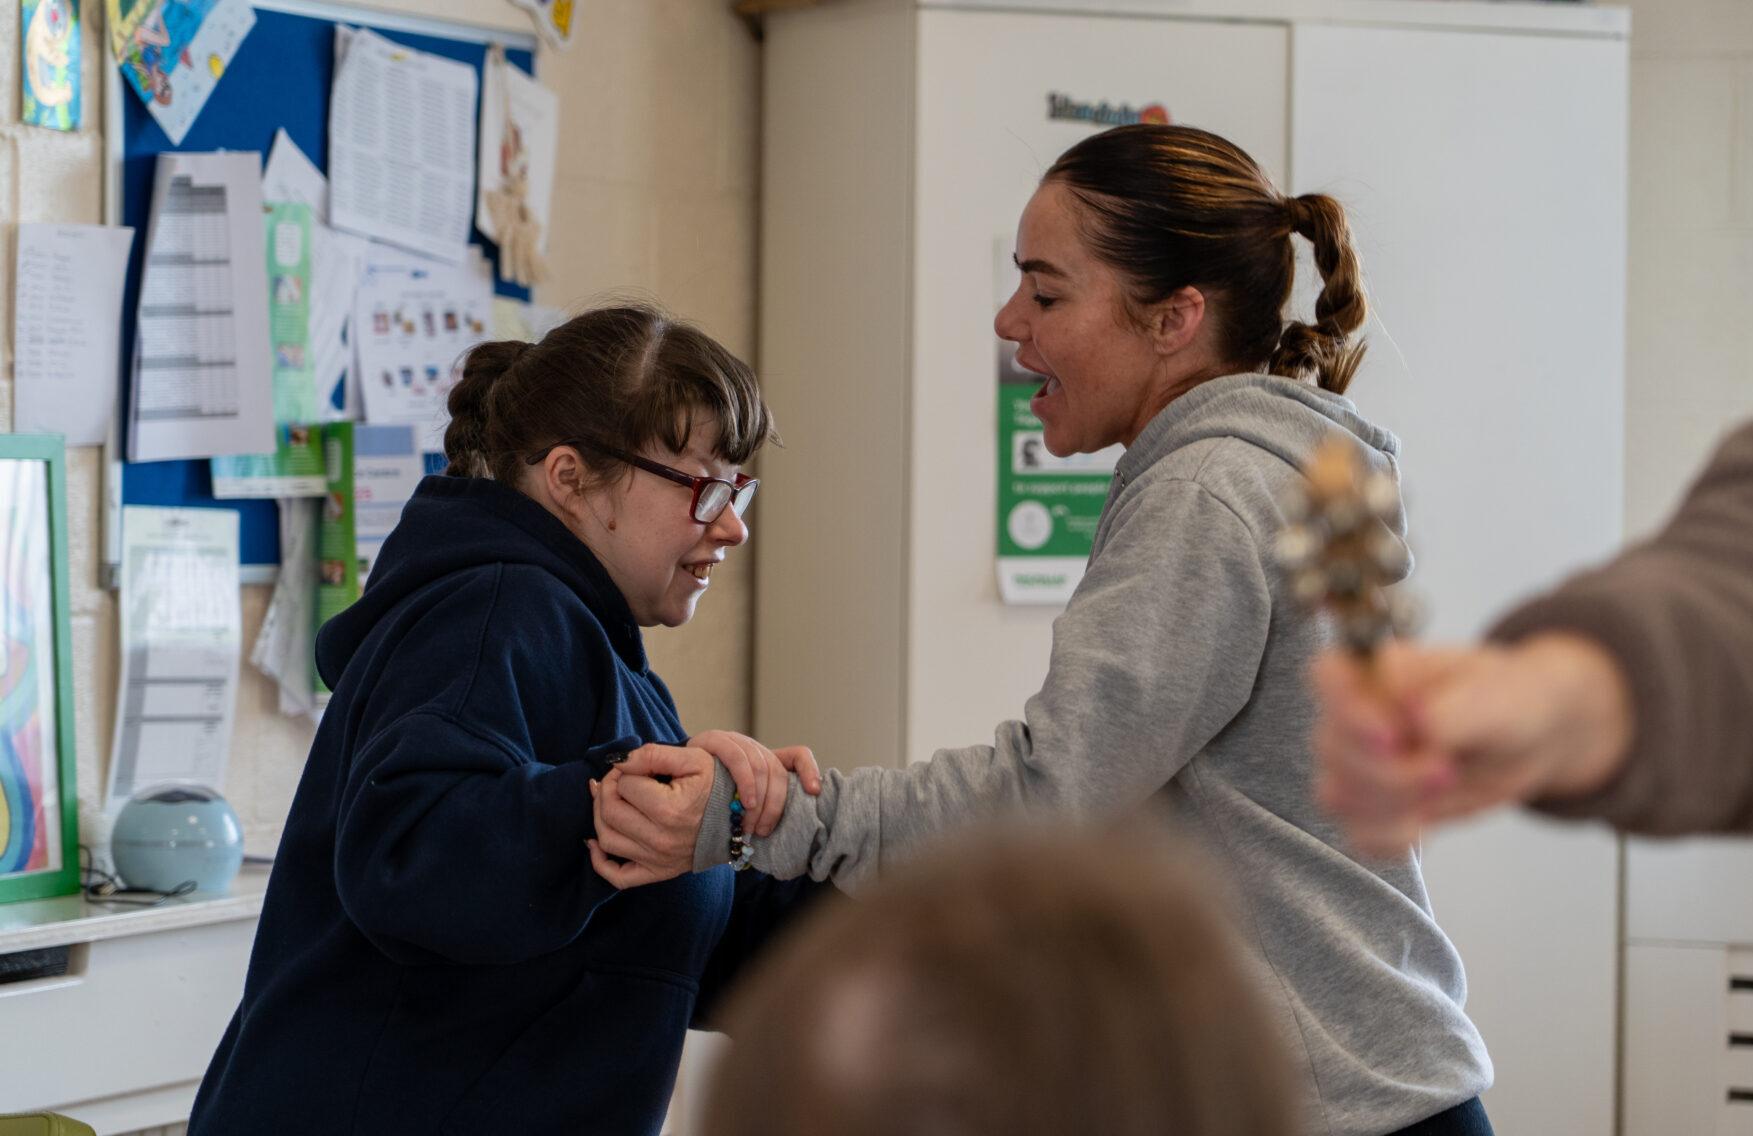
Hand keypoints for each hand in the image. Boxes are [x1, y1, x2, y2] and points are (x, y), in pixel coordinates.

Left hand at [587, 743, 714, 887]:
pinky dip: (600, 861)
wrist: (740, 818)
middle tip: (621, 778)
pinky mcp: (658, 872)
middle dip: (608, 788)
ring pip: (606, 838)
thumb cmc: (718, 786)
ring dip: (600, 814)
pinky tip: (596, 842)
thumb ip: (654, 754)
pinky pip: (618, 877)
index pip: (624, 784)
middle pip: (609, 811)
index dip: (626, 769)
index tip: (637, 765)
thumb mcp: (694, 759)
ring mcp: (658, 860)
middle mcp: (661, 839)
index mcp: (670, 810)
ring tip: (612, 799)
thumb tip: (619, 762)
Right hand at [687, 729, 822, 836]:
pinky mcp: (714, 740)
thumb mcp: (735, 805)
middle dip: (775, 804)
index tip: (814, 792)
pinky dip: (745, 781)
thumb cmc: (705, 799)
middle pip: (777, 769)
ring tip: (750, 825)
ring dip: (759, 800)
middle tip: (764, 831)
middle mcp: (752, 748)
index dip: (809, 770)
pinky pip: (736, 756)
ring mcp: (734, 742)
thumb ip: (757, 810)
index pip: (796, 755)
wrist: (668, 781)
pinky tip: (745, 802)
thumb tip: (782, 831)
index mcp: (764, 759)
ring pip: (760, 765)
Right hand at [1309, 634, 1632, 856]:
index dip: (1345, 710)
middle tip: (1446, 769)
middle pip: (1331, 748)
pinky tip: (1425, 823)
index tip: (1392, 737)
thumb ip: (1454, 708)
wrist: (1531, 736)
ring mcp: (1361, 764)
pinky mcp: (1377, 808)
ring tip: (1442, 791)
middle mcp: (1357, 715)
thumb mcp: (1499, 697)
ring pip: (1336, 796)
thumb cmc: (1510, 699)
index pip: (1326, 676)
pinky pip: (1359, 836)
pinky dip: (1392, 839)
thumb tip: (1415, 718)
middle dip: (1389, 773)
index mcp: (1377, 671)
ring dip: (1390, 808)